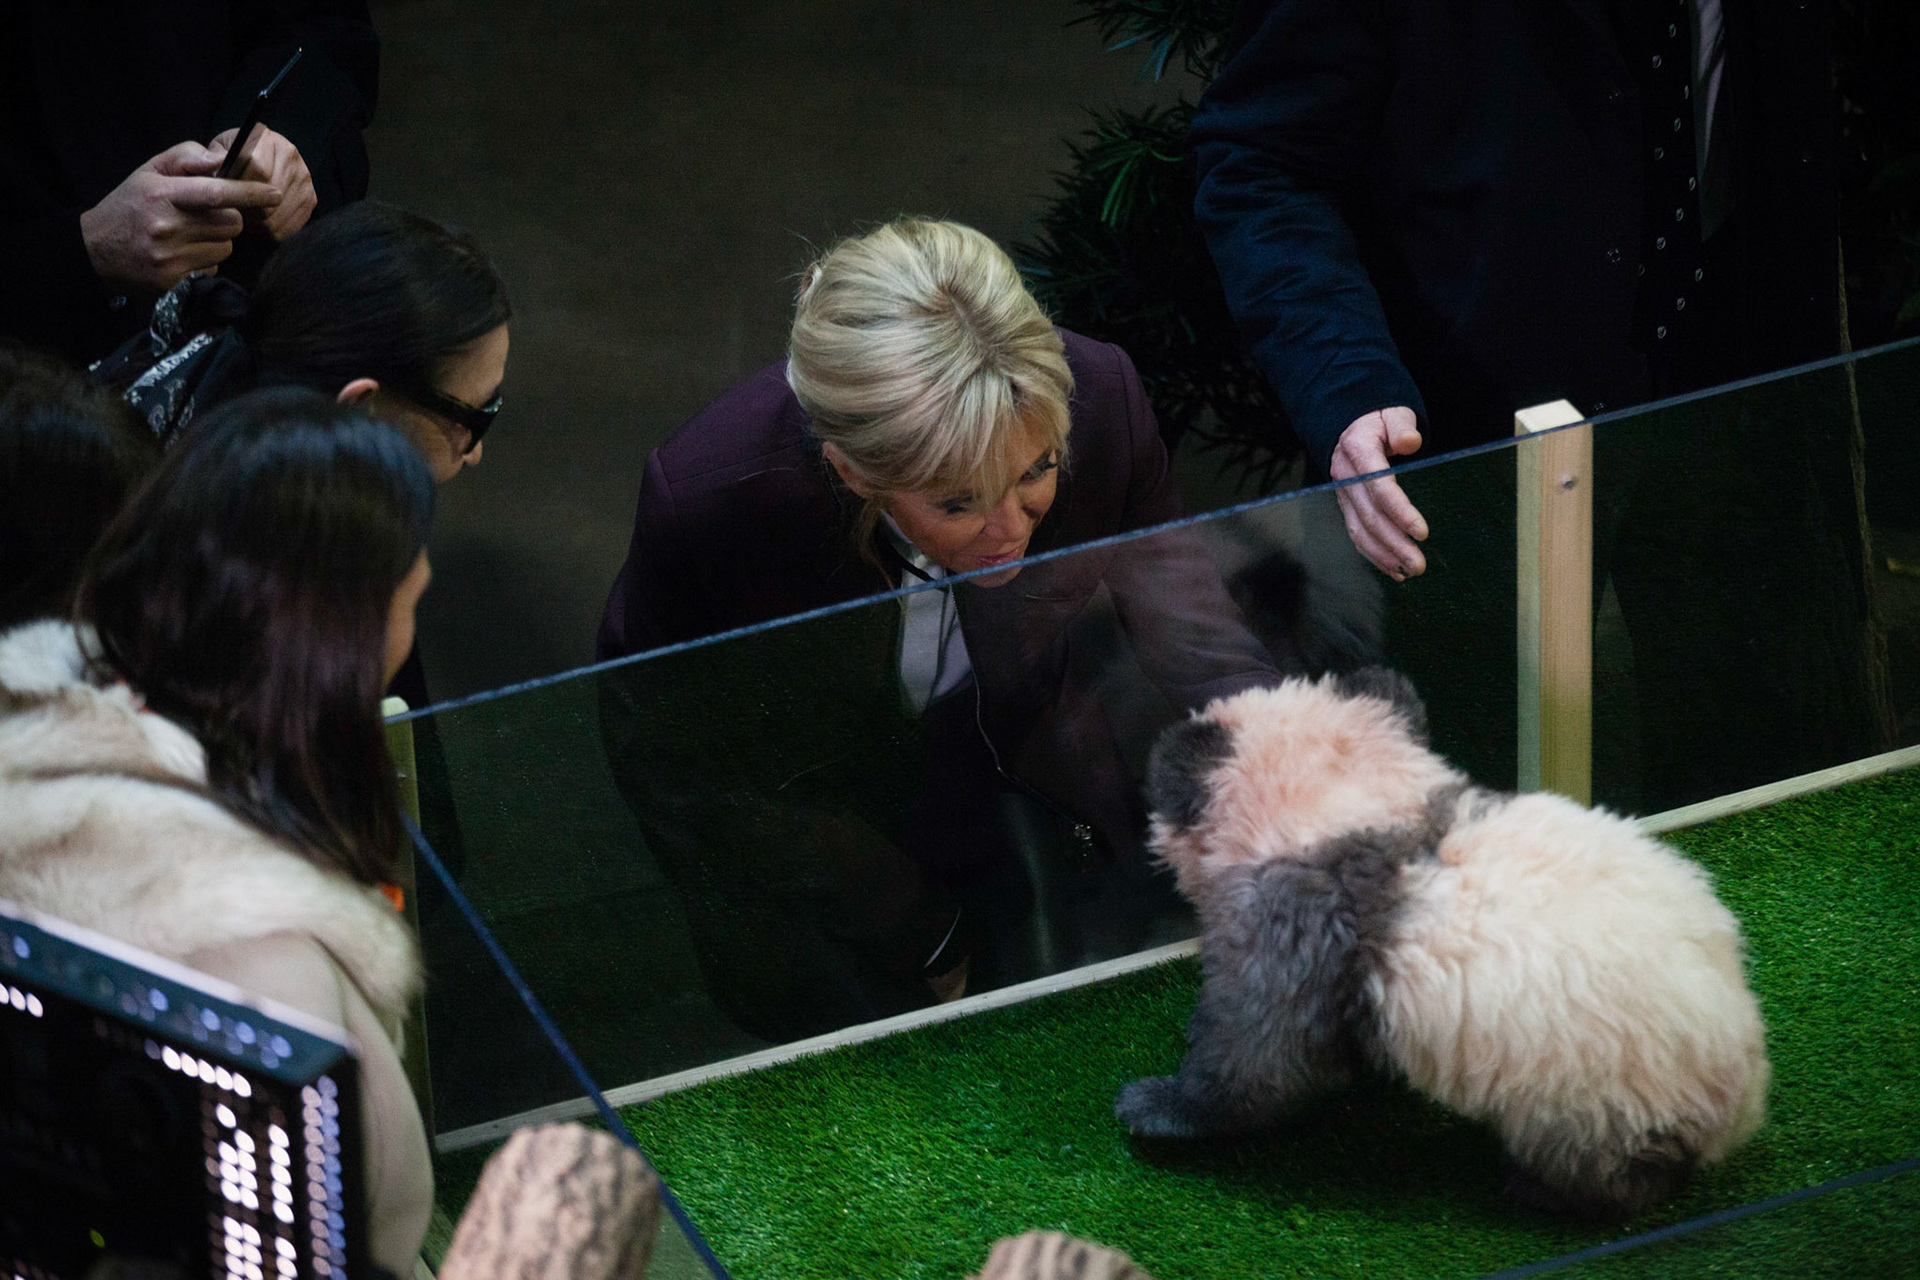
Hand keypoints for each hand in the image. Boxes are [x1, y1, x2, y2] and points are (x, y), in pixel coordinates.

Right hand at [79, 142, 283, 291]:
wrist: (94, 250)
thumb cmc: (129, 205)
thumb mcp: (149, 172)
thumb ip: (186, 158)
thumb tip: (222, 159)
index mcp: (162, 195)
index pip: (216, 192)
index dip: (250, 193)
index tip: (275, 194)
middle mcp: (167, 227)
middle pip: (231, 224)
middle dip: (227, 219)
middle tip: (207, 217)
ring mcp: (170, 258)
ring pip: (225, 248)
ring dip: (217, 241)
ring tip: (189, 236)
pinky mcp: (173, 283)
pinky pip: (212, 270)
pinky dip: (205, 262)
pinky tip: (182, 256)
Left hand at [208, 127, 315, 240]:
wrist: (247, 165)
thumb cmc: (222, 162)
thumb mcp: (206, 155)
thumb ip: (200, 157)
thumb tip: (216, 164)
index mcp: (264, 137)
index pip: (258, 169)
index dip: (239, 188)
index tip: (226, 194)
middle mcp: (290, 154)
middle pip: (270, 195)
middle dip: (248, 209)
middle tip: (232, 211)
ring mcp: (304, 178)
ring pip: (279, 215)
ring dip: (258, 223)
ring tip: (243, 216)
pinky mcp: (310, 199)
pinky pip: (290, 227)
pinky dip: (271, 231)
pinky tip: (258, 223)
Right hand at [1330, 406, 1429, 579]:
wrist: (1353, 425)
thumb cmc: (1379, 420)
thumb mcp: (1392, 413)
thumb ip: (1401, 426)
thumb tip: (1411, 442)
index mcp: (1358, 451)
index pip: (1379, 488)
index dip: (1400, 512)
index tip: (1422, 532)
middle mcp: (1346, 476)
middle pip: (1369, 516)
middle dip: (1394, 543)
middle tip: (1419, 564)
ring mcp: (1343, 494)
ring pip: (1360, 530)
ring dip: (1384, 555)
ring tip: (1409, 572)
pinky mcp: (1347, 506)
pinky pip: (1357, 534)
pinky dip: (1374, 554)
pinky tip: (1393, 569)